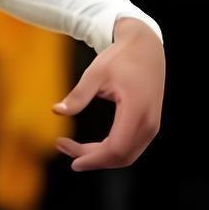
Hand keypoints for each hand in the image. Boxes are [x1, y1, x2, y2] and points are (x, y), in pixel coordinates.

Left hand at [51, 17, 164, 170]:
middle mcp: (149, 123)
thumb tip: (56, 111)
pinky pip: (130, 146)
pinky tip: (91, 146)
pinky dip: (110, 150)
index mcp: (136, 111)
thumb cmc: (120, 58)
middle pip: (121, 156)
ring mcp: (152, 125)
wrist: (146, 47)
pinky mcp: (149, 124)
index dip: (94, 159)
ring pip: (127, 155)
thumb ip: (78, 95)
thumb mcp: (95, 73)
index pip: (116, 149)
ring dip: (100, 156)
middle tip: (62, 146)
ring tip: (70, 146)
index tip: (72, 161)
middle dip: (91, 158)